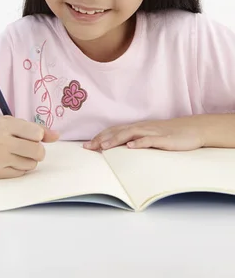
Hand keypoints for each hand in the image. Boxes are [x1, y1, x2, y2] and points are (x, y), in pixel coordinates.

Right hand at [0, 116, 58, 178]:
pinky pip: (20, 174)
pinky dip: (20, 168)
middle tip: (30, 147)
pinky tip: (10, 160)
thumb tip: (57, 136)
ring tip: (17, 153)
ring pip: (31, 164)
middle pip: (37, 152)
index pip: (36, 134)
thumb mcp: (11, 123)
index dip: (39, 136)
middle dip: (38, 151)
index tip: (33, 136)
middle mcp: (0, 142)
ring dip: (29, 160)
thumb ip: (35, 128)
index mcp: (5, 125)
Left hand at [83, 116, 206, 151]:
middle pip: (118, 132)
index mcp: (137, 127)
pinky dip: (139, 142)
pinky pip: (149, 140)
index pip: (114, 131)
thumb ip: (136, 140)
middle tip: (88, 147)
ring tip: (103, 147)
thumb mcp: (150, 136)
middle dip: (102, 139)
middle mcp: (141, 128)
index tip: (86, 146)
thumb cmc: (169, 134)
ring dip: (115, 140)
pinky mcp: (163, 139)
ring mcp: (152, 132)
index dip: (99, 137)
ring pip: (130, 134)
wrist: (191, 129)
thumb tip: (120, 149)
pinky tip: (131, 146)